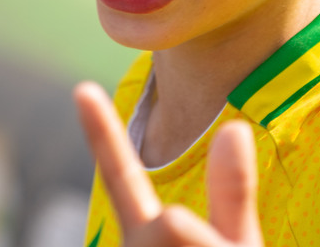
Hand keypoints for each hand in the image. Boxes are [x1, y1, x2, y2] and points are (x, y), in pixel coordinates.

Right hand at [73, 82, 264, 246]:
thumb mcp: (237, 244)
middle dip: (202, 244)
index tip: (82, 88)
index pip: (121, 178)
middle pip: (170, 223)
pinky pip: (188, 244)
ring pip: (178, 232)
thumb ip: (232, 194)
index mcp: (148, 237)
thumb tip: (235, 128)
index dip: (101, 132)